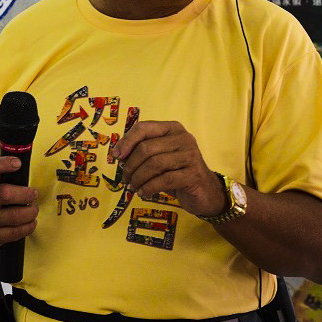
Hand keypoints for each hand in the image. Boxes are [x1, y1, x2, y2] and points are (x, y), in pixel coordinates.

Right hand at [0, 156, 38, 254]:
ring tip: (33, 209)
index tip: (18, 163)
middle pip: (5, 193)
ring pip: (14, 215)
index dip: (2, 164)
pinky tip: (30, 222)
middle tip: (34, 194)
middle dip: (26, 194)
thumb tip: (23, 165)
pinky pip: (14, 232)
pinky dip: (28, 226)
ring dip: (31, 212)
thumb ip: (0, 172)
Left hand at [112, 120, 227, 216]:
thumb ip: (141, 152)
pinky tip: (144, 193)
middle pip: (146, 148)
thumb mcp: (159, 158)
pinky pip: (164, 180)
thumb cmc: (177, 172)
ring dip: (138, 178)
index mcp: (172, 128)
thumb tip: (118, 154)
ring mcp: (190, 155)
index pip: (143, 128)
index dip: (126, 142)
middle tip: (125, 179)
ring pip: (154, 164)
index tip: (116, 157)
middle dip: (131, 165)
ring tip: (133, 187)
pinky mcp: (194, 174)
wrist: (205, 192)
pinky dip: (149, 188)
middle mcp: (183, 138)